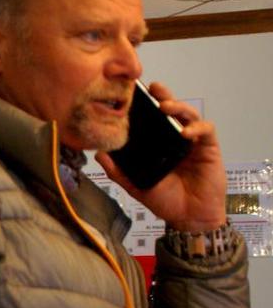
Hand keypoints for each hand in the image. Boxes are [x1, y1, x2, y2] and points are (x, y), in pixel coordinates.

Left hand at [96, 82, 226, 230]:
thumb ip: (118, 171)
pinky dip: (197, 128)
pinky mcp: (209, 148)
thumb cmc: (165, 201)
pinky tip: (185, 132)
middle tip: (153, 88)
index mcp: (157, 144)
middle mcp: (175, 138)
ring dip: (178, 107)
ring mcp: (193, 142)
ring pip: (188, 115)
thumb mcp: (136, 185)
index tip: (132, 93)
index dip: (145, 105)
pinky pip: (206, 131)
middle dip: (163, 96)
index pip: (151, 119)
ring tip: (165, 105)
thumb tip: (99, 154)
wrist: (188, 218)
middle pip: (171, 111)